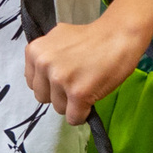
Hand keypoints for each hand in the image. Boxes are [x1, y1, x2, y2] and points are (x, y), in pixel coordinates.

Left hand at [24, 18, 148, 125]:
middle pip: (43, 98)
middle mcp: (43, 64)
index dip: (49, 83)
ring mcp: (60, 79)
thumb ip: (45, 57)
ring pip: (59, 108)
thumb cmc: (92, 38)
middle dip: (59, 94)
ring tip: (87, 85)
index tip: (65, 75)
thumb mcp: (57, 39)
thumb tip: (40, 77)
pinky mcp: (77, 93)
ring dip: (72, 103)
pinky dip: (82, 114)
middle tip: (77, 81)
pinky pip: (74, 118)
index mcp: (35, 51)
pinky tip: (90, 100)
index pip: (33, 83)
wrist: (119, 35)